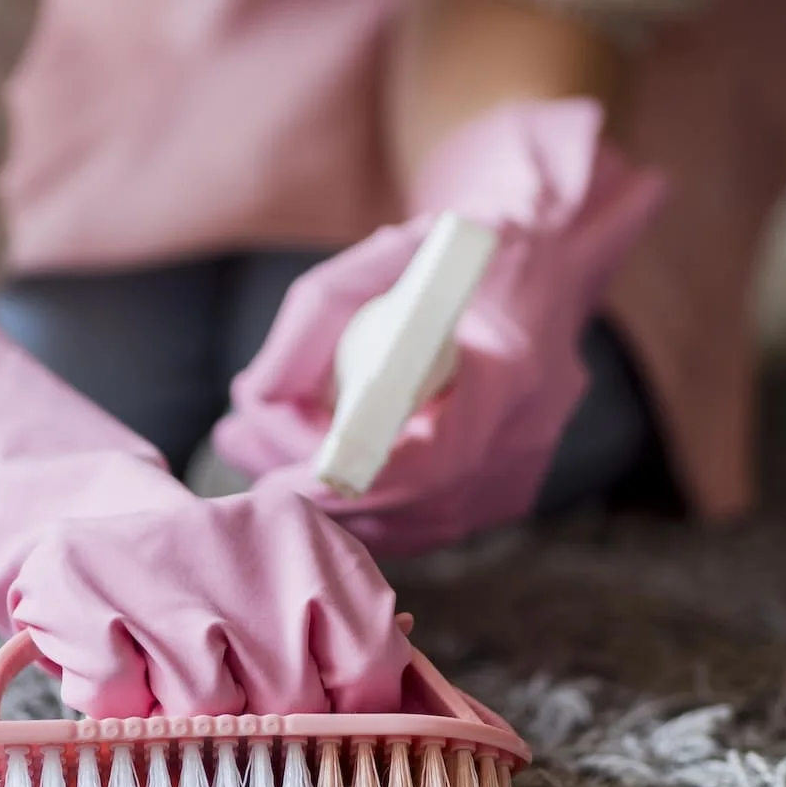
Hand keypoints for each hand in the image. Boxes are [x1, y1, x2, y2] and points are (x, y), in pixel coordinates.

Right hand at [7, 490, 415, 718]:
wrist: (84, 518)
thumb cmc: (201, 582)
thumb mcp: (281, 587)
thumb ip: (343, 638)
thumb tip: (408, 694)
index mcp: (302, 533)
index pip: (369, 657)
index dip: (349, 708)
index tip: (323, 715)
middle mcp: (236, 534)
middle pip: (289, 697)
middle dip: (257, 714)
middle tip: (226, 685)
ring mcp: (154, 560)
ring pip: (205, 709)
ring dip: (181, 712)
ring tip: (163, 666)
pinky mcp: (79, 586)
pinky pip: (123, 706)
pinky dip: (119, 705)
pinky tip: (119, 659)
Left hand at [215, 100, 666, 555]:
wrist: (545, 271)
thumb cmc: (460, 256)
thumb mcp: (383, 258)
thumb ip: (314, 319)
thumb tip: (253, 397)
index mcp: (508, 374)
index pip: (423, 470)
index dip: (343, 488)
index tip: (275, 483)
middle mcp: (519, 443)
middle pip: (396, 511)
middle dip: (306, 487)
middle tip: (240, 440)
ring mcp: (514, 482)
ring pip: (396, 530)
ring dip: (319, 497)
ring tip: (256, 438)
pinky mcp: (501, 501)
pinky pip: (412, 526)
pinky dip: (355, 503)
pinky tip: (308, 454)